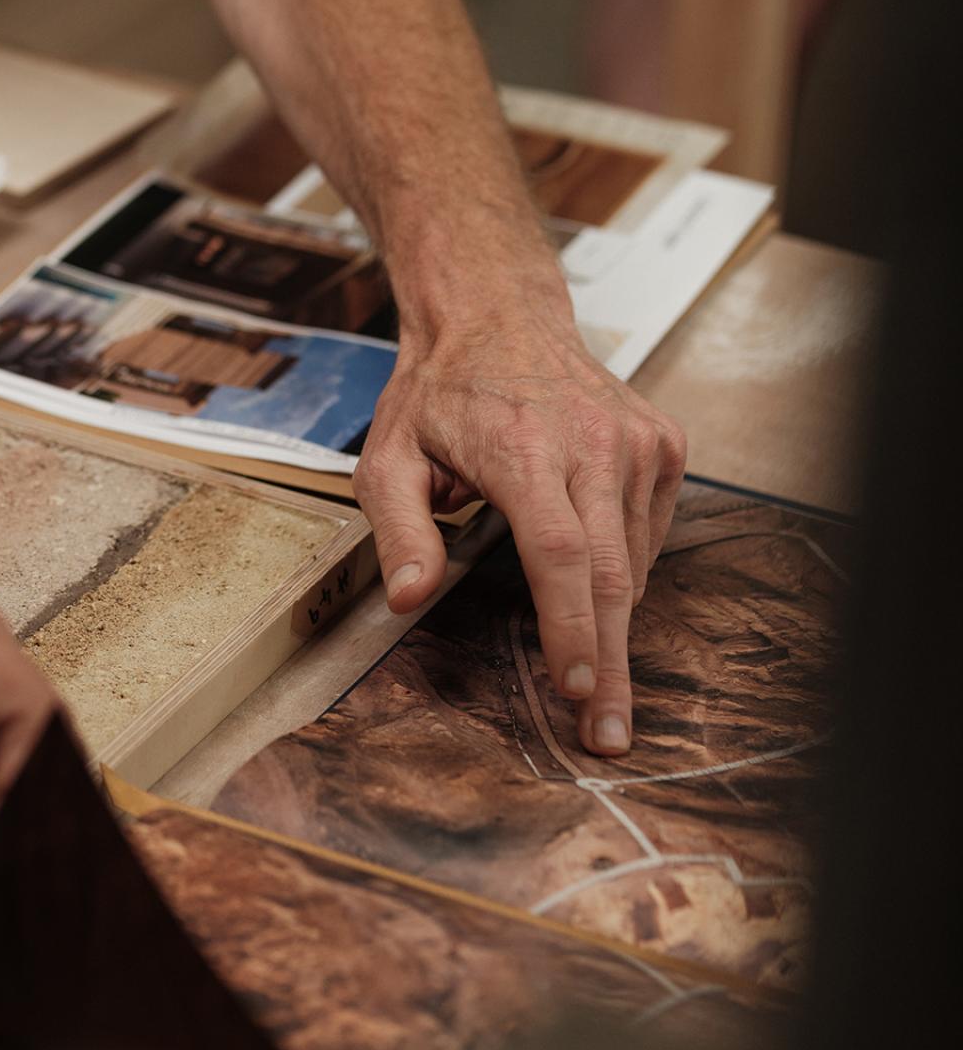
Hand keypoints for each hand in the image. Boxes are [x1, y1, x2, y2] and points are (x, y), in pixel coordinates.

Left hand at [353, 300, 685, 759]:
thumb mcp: (386, 458)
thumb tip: (407, 598)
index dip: (573, 627)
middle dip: (612, 664)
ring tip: (598, 683)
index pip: (561, 553)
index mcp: (522, 447)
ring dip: (616, 628)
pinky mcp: (662, 444)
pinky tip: (593, 580)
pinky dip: (626, 572)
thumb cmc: (440, 393)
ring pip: (636, 562)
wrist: (498, 314)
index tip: (578, 688)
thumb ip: (399, 530)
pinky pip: (649, 534)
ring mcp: (635, 441)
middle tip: (609, 735)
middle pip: (612, 574)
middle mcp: (591, 442)